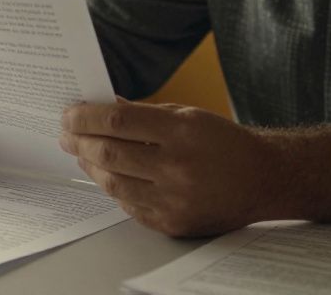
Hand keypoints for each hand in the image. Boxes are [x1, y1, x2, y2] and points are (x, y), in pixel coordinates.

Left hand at [59, 100, 268, 237]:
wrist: (263, 180)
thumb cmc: (224, 142)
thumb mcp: (187, 114)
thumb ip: (143, 112)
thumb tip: (103, 107)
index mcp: (181, 132)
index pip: (118, 120)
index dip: (86, 116)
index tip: (70, 114)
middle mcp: (177, 167)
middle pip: (109, 153)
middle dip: (79, 142)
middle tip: (67, 135)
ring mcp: (174, 199)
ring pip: (113, 184)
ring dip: (90, 167)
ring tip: (82, 154)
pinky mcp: (172, 223)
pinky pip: (129, 207)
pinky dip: (114, 189)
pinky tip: (108, 176)